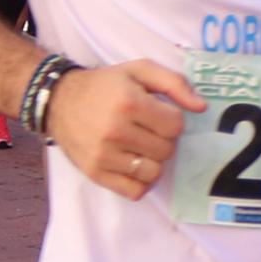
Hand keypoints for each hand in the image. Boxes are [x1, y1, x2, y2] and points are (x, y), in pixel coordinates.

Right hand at [53, 60, 192, 199]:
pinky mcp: (96, 174)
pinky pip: (134, 191)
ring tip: (140, 146)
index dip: (171, 119)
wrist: (59, 100)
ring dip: (153, 160)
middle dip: (163, 139)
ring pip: (153, 173)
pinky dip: (140, 181)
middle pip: (166, 150)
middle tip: (147, 129)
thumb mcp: (139, 70)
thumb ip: (174, 83)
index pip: (175, 126)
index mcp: (129, 103)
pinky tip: (134, 164)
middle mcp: (116, 131)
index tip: (157, 113)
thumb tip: (202, 107)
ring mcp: (104, 156)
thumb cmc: (104, 85)